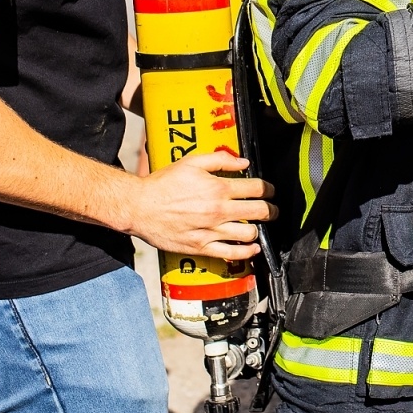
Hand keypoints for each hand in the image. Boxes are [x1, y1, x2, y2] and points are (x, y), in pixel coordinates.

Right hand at [126, 149, 276, 259]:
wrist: (139, 207)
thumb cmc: (163, 184)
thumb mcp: (192, 162)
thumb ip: (221, 159)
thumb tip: (244, 162)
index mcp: (218, 188)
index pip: (257, 189)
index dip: (269, 189)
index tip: (270, 191)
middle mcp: (218, 211)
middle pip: (260, 212)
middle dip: (271, 210)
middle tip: (273, 209)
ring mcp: (211, 231)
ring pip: (250, 234)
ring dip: (260, 230)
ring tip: (259, 226)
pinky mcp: (201, 247)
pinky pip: (232, 253)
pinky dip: (247, 251)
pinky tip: (252, 247)